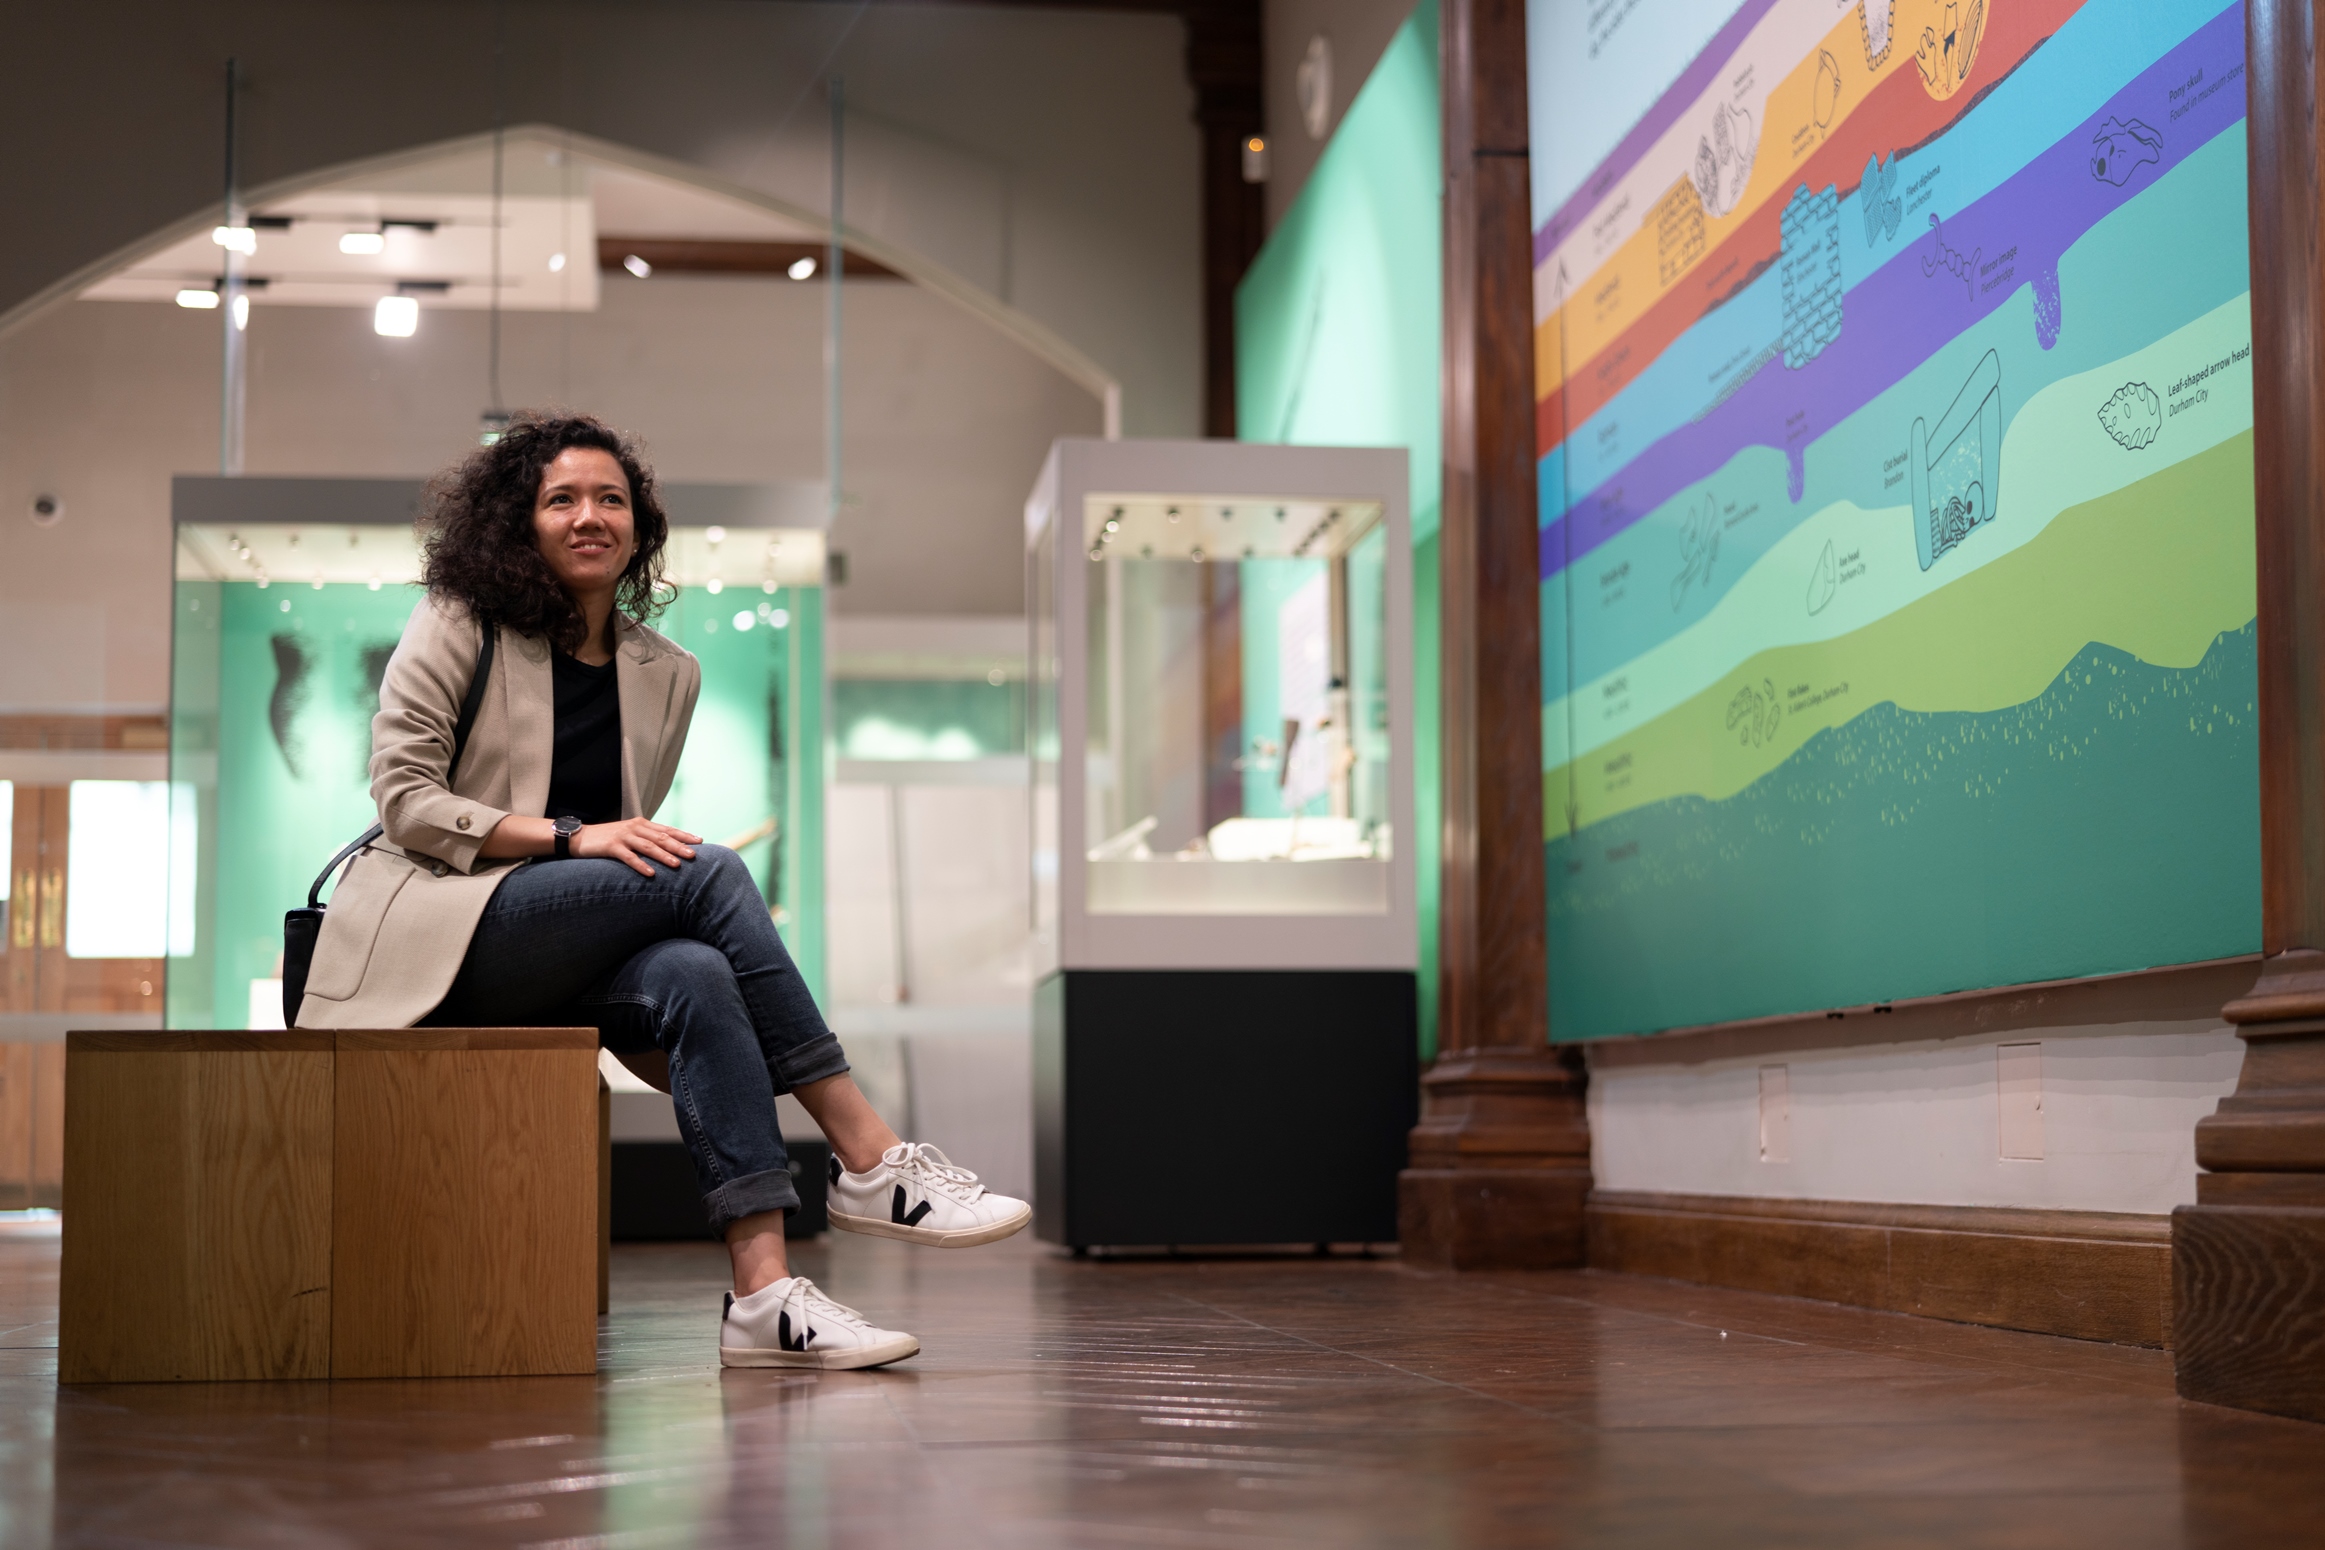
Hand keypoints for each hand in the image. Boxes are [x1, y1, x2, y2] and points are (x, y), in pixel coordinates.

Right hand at [571, 817, 701, 875]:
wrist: (580, 837)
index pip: (667, 829)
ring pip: (648, 846)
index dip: (683, 835)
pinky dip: (641, 865)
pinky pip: (629, 857)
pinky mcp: (611, 846)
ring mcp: (623, 836)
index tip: (700, 841)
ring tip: (677, 864)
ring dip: (663, 856)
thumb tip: (669, 848)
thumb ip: (647, 838)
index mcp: (642, 824)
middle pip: (661, 837)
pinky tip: (651, 873)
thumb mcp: (630, 835)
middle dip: (678, 846)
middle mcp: (635, 828)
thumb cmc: (609, 839)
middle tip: (693, 856)